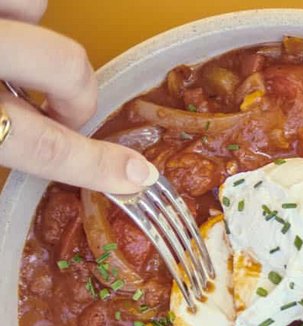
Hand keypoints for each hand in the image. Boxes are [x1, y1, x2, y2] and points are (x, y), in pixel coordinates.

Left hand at [0, 0, 155, 192]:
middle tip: (57, 110)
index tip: (133, 176)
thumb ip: (3, 143)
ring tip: (14, 56)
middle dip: (75, 92)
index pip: (42, 145)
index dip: (91, 164)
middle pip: (66, 67)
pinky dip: (20, 11)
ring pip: (37, 9)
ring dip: (36, 33)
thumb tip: (54, 141)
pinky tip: (4, 29)